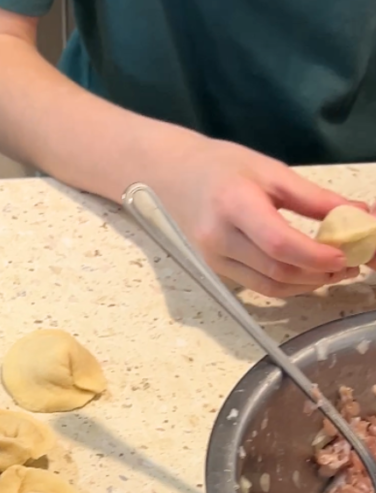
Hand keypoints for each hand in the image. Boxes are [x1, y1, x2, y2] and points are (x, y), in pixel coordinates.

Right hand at [153, 135, 361, 296]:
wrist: (174, 177)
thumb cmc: (223, 167)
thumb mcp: (271, 171)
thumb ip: (314, 198)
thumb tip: (360, 215)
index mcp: (234, 205)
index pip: (279, 244)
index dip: (315, 256)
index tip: (346, 256)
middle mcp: (220, 238)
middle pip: (277, 270)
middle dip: (319, 274)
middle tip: (351, 265)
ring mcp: (216, 259)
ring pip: (270, 286)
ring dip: (308, 285)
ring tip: (335, 273)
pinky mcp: (217, 270)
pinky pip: (259, 286)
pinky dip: (289, 285)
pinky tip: (308, 274)